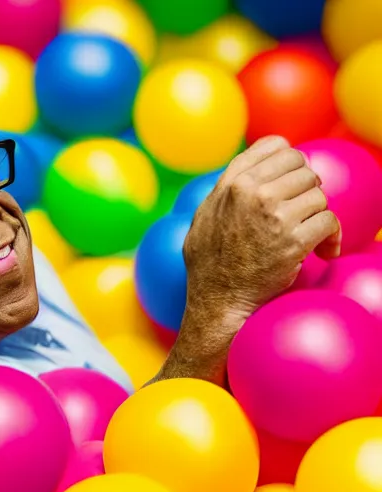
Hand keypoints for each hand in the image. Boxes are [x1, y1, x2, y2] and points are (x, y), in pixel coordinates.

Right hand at [147, 136, 340, 386]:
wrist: (218, 302)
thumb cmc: (209, 263)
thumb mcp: (205, 215)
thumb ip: (226, 189)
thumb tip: (249, 171)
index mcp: (231, 183)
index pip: (276, 146)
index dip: (290, 161)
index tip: (292, 180)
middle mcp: (252, 192)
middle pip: (304, 169)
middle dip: (307, 190)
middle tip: (302, 212)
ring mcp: (274, 214)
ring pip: (319, 195)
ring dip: (318, 215)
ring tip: (310, 235)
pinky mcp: (295, 240)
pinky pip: (329, 221)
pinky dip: (332, 238)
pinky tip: (323, 251)